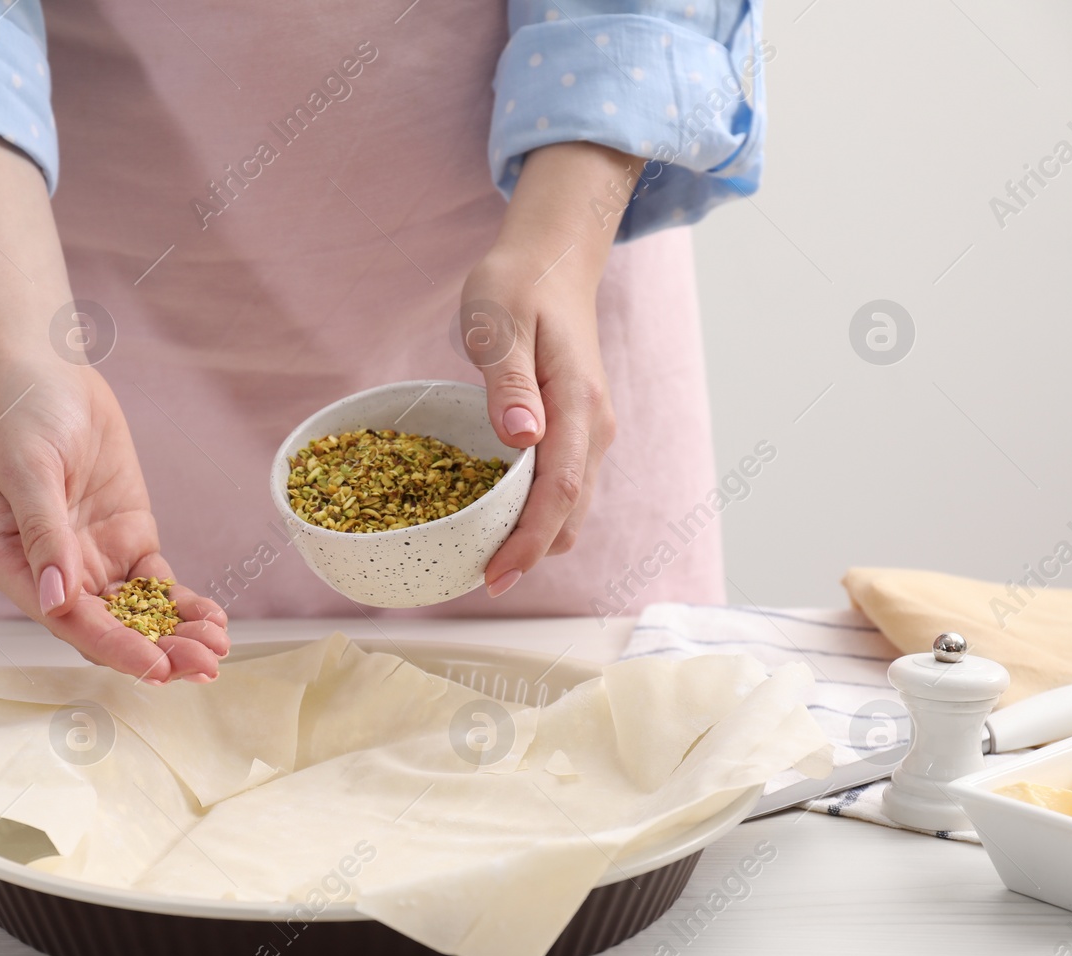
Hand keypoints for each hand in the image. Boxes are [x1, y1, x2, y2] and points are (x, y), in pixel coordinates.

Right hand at [0, 360, 229, 682]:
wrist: (45, 366)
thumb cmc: (18, 411)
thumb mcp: (28, 468)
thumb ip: (45, 534)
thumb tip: (58, 598)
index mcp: (11, 564)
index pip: (68, 620)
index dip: (114, 646)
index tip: (157, 667)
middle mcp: (53, 572)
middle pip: (106, 628)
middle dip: (156, 651)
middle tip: (204, 667)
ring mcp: (92, 557)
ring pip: (136, 615)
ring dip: (175, 636)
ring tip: (218, 650)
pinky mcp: (126, 538)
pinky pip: (157, 586)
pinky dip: (184, 606)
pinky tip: (214, 622)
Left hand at [461, 142, 635, 596]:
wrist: (552, 259)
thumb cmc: (518, 285)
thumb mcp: (499, 323)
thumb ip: (508, 382)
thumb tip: (521, 439)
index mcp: (578, 405)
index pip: (559, 491)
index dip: (528, 542)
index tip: (494, 576)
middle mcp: (594, 428)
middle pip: (570, 514)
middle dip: (530, 555)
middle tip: (477, 580)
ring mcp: (590, 432)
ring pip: (570, 508)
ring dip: (533, 540)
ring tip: (480, 560)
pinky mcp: (576, 433)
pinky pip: (562, 489)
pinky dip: (535, 517)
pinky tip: (495, 523)